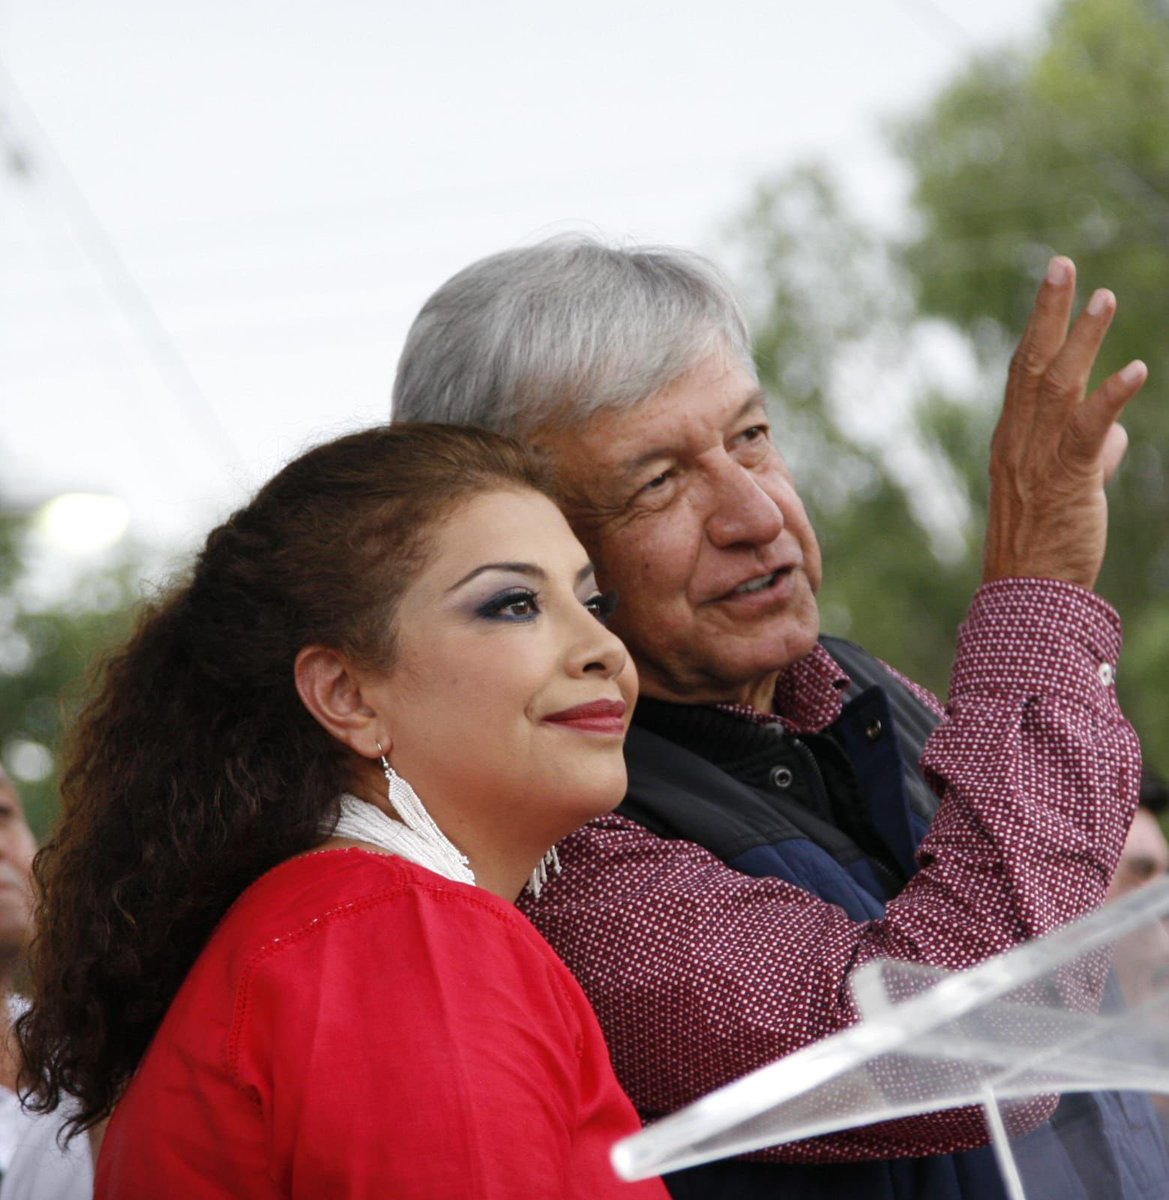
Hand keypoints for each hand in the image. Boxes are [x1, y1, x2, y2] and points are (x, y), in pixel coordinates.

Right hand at [982, 256, 1147, 589]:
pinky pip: (1089, 431)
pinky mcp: (1068, 480)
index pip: (1023, 373)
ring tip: (1106, 298)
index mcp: (1013, 441)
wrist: (1027, 594)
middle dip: (1048, 313)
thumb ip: (1090, 453)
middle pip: (1031, 365)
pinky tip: (1136, 370)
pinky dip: (1112, 398)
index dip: (1039, 327)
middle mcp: (1019, 442)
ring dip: (1083, 340)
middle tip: (1062, 265)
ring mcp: (1039, 459)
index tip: (1054, 286)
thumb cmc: (1045, 545)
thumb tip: (1117, 432)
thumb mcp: (1067, 491)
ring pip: (1058, 387)